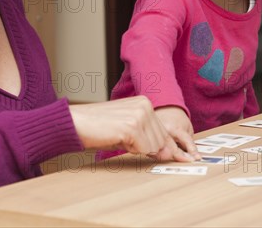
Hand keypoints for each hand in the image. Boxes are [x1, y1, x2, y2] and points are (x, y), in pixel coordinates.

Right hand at [69, 96, 194, 161]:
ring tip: (119, 137)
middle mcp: (145, 106)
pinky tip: (117, 138)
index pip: (164, 131)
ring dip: (137, 149)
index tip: (184, 158)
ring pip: (154, 147)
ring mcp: (139, 115)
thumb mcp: (129, 130)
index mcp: (145, 103)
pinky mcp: (132, 127)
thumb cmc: (100, 127)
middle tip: (126, 141)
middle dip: (148, 148)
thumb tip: (170, 154)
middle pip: (161, 141)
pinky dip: (132, 150)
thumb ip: (150, 138)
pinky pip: (143, 150)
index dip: (167, 147)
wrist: (76, 122)